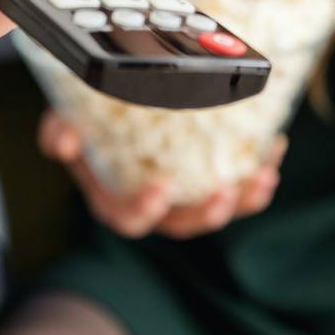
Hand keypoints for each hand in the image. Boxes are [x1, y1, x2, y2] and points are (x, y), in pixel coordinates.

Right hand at [39, 111, 285, 238]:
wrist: (110, 109)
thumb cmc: (85, 120)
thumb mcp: (64, 121)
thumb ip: (59, 130)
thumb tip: (64, 139)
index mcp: (114, 199)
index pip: (129, 218)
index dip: (146, 209)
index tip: (163, 187)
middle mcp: (153, 206)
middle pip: (182, 225)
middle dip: (207, 214)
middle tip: (225, 193)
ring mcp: (184, 197)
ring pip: (216, 210)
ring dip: (243, 199)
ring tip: (263, 175)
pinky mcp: (209, 179)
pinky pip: (239, 186)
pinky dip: (258, 171)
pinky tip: (274, 147)